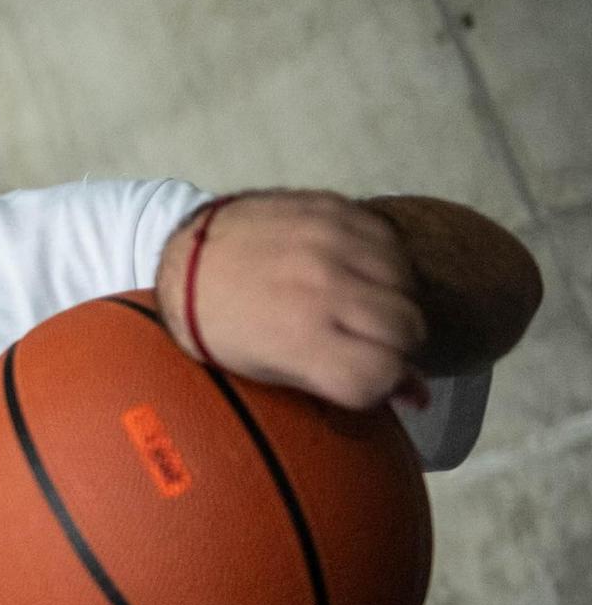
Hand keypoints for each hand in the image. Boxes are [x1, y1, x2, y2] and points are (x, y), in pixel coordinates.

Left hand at [158, 190, 430, 410]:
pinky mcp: (334, 210)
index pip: (385, 372)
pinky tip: (355, 273)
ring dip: (394, 301)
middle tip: (371, 343)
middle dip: (398, 345)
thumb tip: (417, 394)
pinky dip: (384, 264)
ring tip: (361, 306)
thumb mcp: (269, 369)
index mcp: (299, 338)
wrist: (187, 257)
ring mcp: (330, 242)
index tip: (371, 377)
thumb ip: (345, 380)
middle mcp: (322, 287)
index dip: (386, 383)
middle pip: (408, 328)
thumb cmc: (223, 325)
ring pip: (408, 284)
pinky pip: (391, 243)